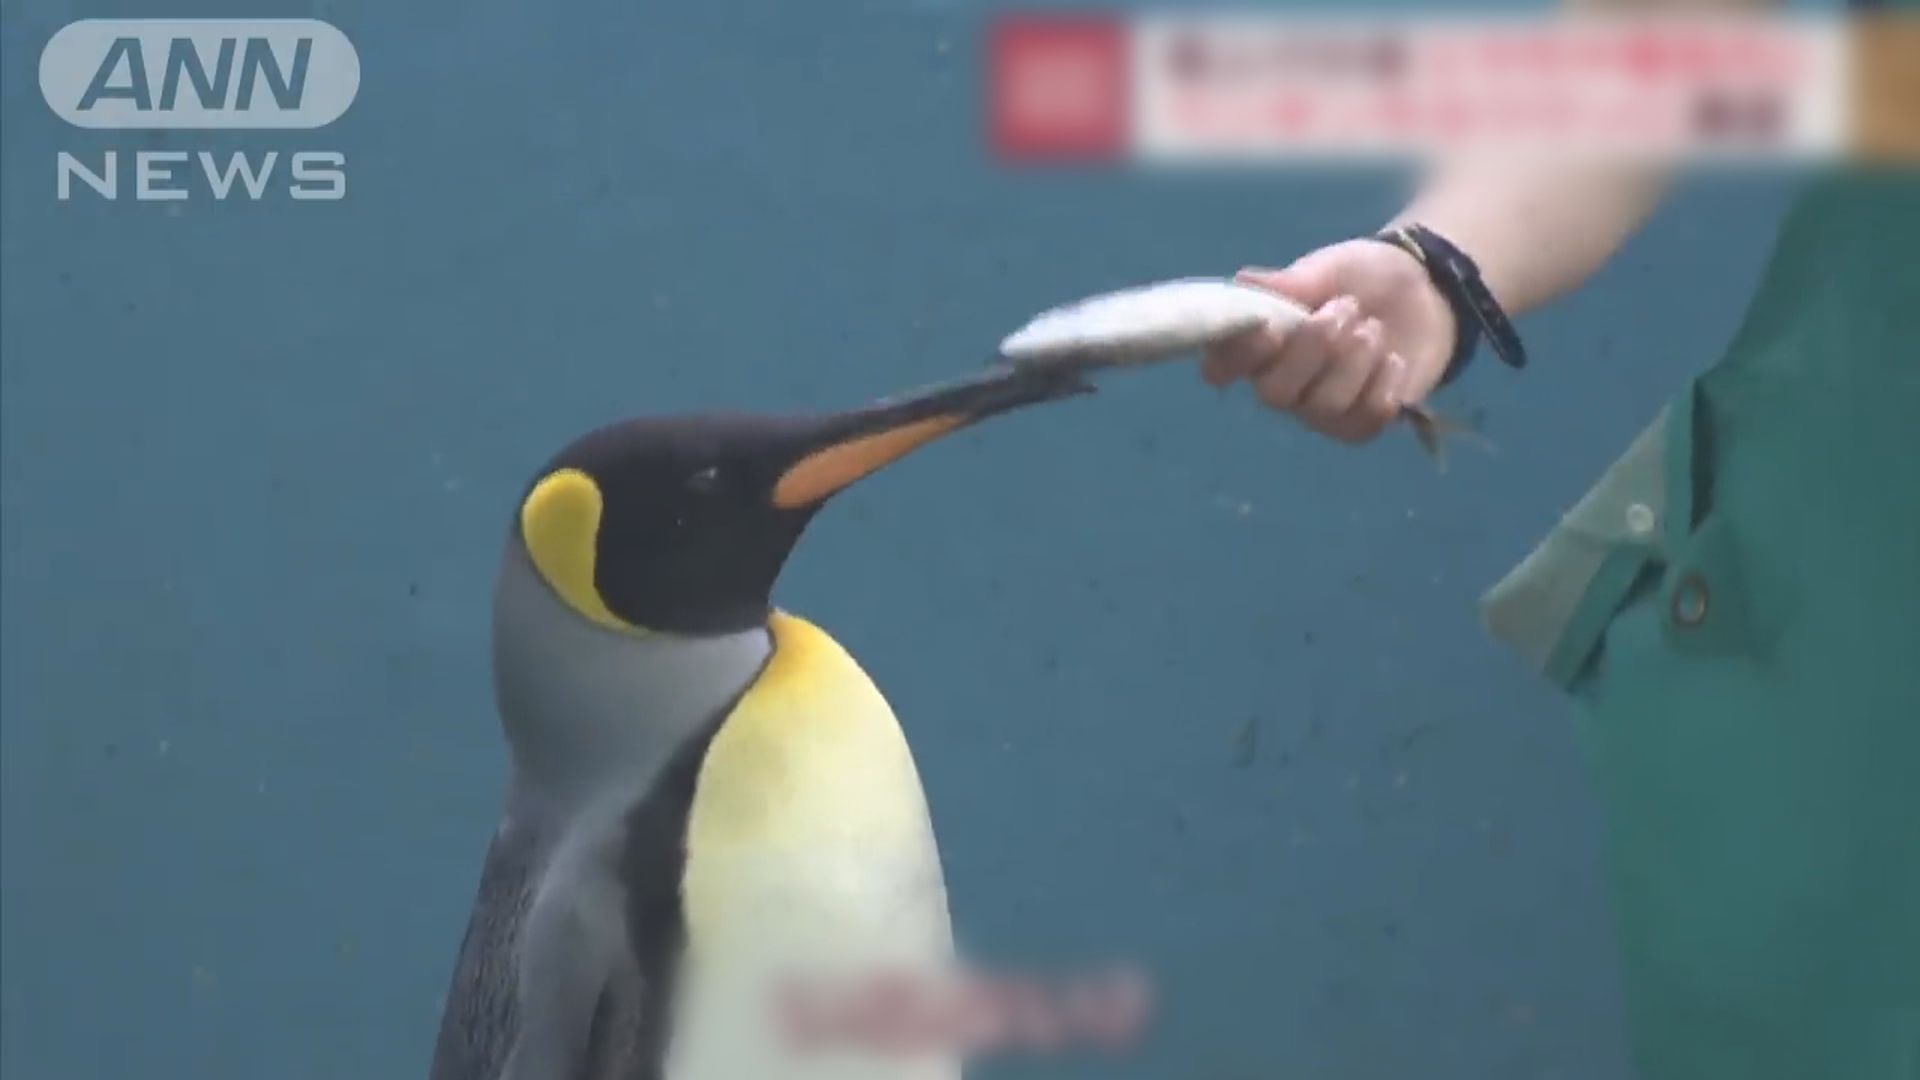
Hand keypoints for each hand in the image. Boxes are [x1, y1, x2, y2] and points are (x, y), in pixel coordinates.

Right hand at [1201, 238, 1457, 443]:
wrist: (1424, 291)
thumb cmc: (1361, 278)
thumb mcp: (1328, 268)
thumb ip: (1290, 282)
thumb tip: (1243, 281)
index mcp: (1259, 343)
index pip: (1221, 366)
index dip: (1237, 357)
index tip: (1270, 330)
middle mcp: (1280, 383)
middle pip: (1275, 394)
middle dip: (1314, 351)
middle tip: (1346, 310)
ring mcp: (1318, 410)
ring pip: (1324, 407)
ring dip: (1355, 362)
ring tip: (1372, 329)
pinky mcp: (1357, 424)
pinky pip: (1363, 421)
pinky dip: (1382, 386)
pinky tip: (1392, 361)